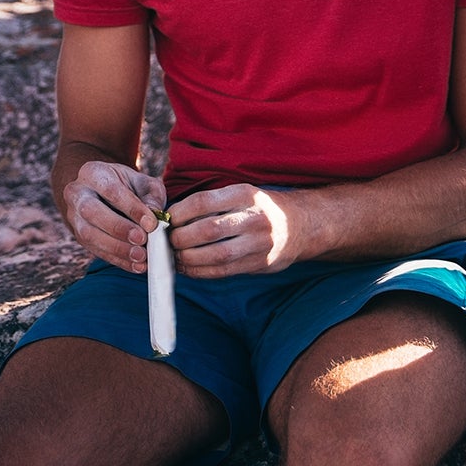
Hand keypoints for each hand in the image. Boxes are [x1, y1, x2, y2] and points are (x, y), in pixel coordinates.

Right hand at [63, 160, 166, 272]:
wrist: (104, 192)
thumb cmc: (128, 186)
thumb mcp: (143, 183)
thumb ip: (151, 197)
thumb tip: (155, 218)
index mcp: (92, 172)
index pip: (111, 190)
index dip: (131, 207)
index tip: (151, 223)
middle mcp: (77, 193)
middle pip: (91, 211)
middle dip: (118, 228)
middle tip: (142, 239)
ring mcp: (74, 217)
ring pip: (89, 234)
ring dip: (116, 248)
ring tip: (141, 256)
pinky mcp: (79, 237)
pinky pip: (95, 250)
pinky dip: (117, 260)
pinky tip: (136, 265)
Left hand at [169, 184, 306, 276]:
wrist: (299, 226)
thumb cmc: (258, 207)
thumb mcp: (241, 193)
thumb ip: (212, 202)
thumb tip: (171, 214)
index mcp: (244, 194)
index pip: (203, 202)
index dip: (179, 212)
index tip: (167, 219)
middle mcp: (253, 218)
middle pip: (208, 230)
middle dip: (181, 238)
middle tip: (167, 240)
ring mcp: (259, 243)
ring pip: (216, 255)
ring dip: (188, 258)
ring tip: (174, 256)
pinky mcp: (260, 264)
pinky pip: (224, 271)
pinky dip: (200, 272)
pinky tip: (188, 268)